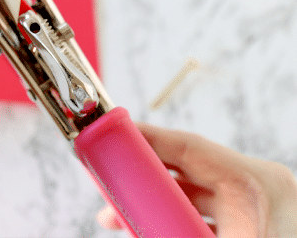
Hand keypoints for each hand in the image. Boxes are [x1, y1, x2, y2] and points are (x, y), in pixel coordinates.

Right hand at [97, 124, 296, 236]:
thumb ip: (173, 230)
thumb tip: (127, 225)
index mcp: (255, 185)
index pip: (188, 147)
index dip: (145, 140)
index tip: (111, 138)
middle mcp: (259, 187)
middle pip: (185, 170)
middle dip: (141, 180)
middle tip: (107, 189)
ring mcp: (260, 207)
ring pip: (194, 194)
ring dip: (154, 205)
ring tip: (117, 220)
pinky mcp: (256, 224)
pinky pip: (207, 214)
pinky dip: (175, 221)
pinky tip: (148, 231)